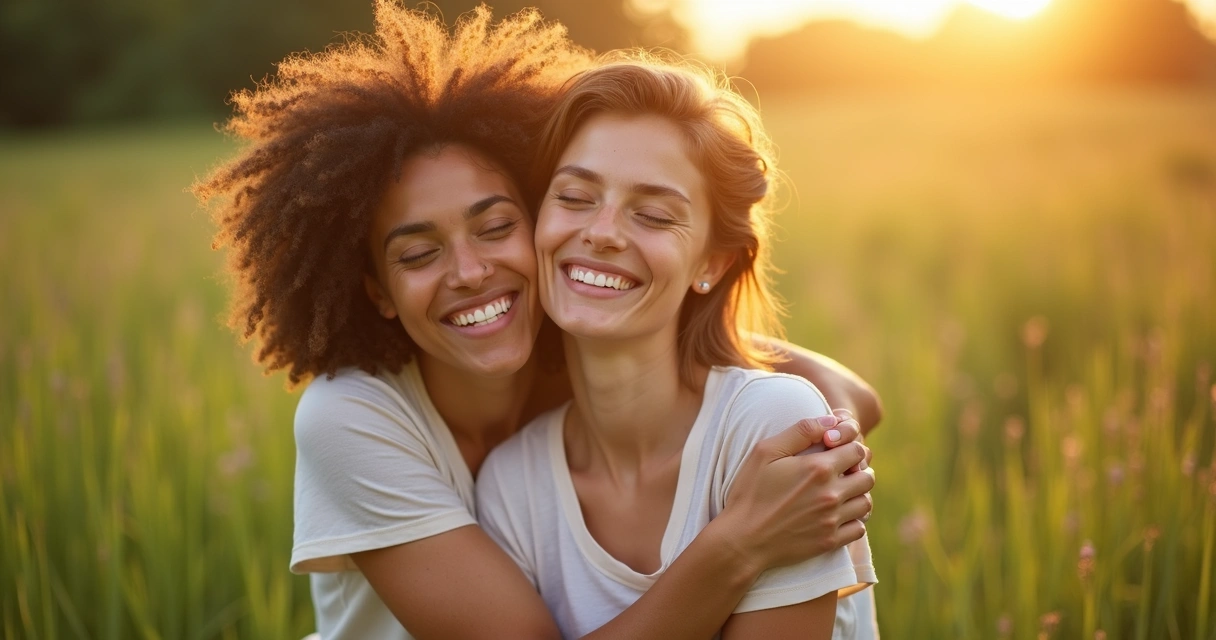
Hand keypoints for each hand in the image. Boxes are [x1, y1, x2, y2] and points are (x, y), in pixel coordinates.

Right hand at [717, 412, 874, 571]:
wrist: (742, 540)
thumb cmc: (750, 492)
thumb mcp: (765, 451)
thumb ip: (801, 431)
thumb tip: (831, 420)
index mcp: (818, 468)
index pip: (856, 450)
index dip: (850, 445)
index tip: (838, 449)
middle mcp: (831, 494)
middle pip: (867, 477)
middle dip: (858, 469)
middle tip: (843, 470)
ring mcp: (832, 520)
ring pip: (866, 503)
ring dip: (858, 494)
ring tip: (843, 491)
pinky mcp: (830, 541)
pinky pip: (859, 529)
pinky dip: (854, 519)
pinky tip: (839, 514)